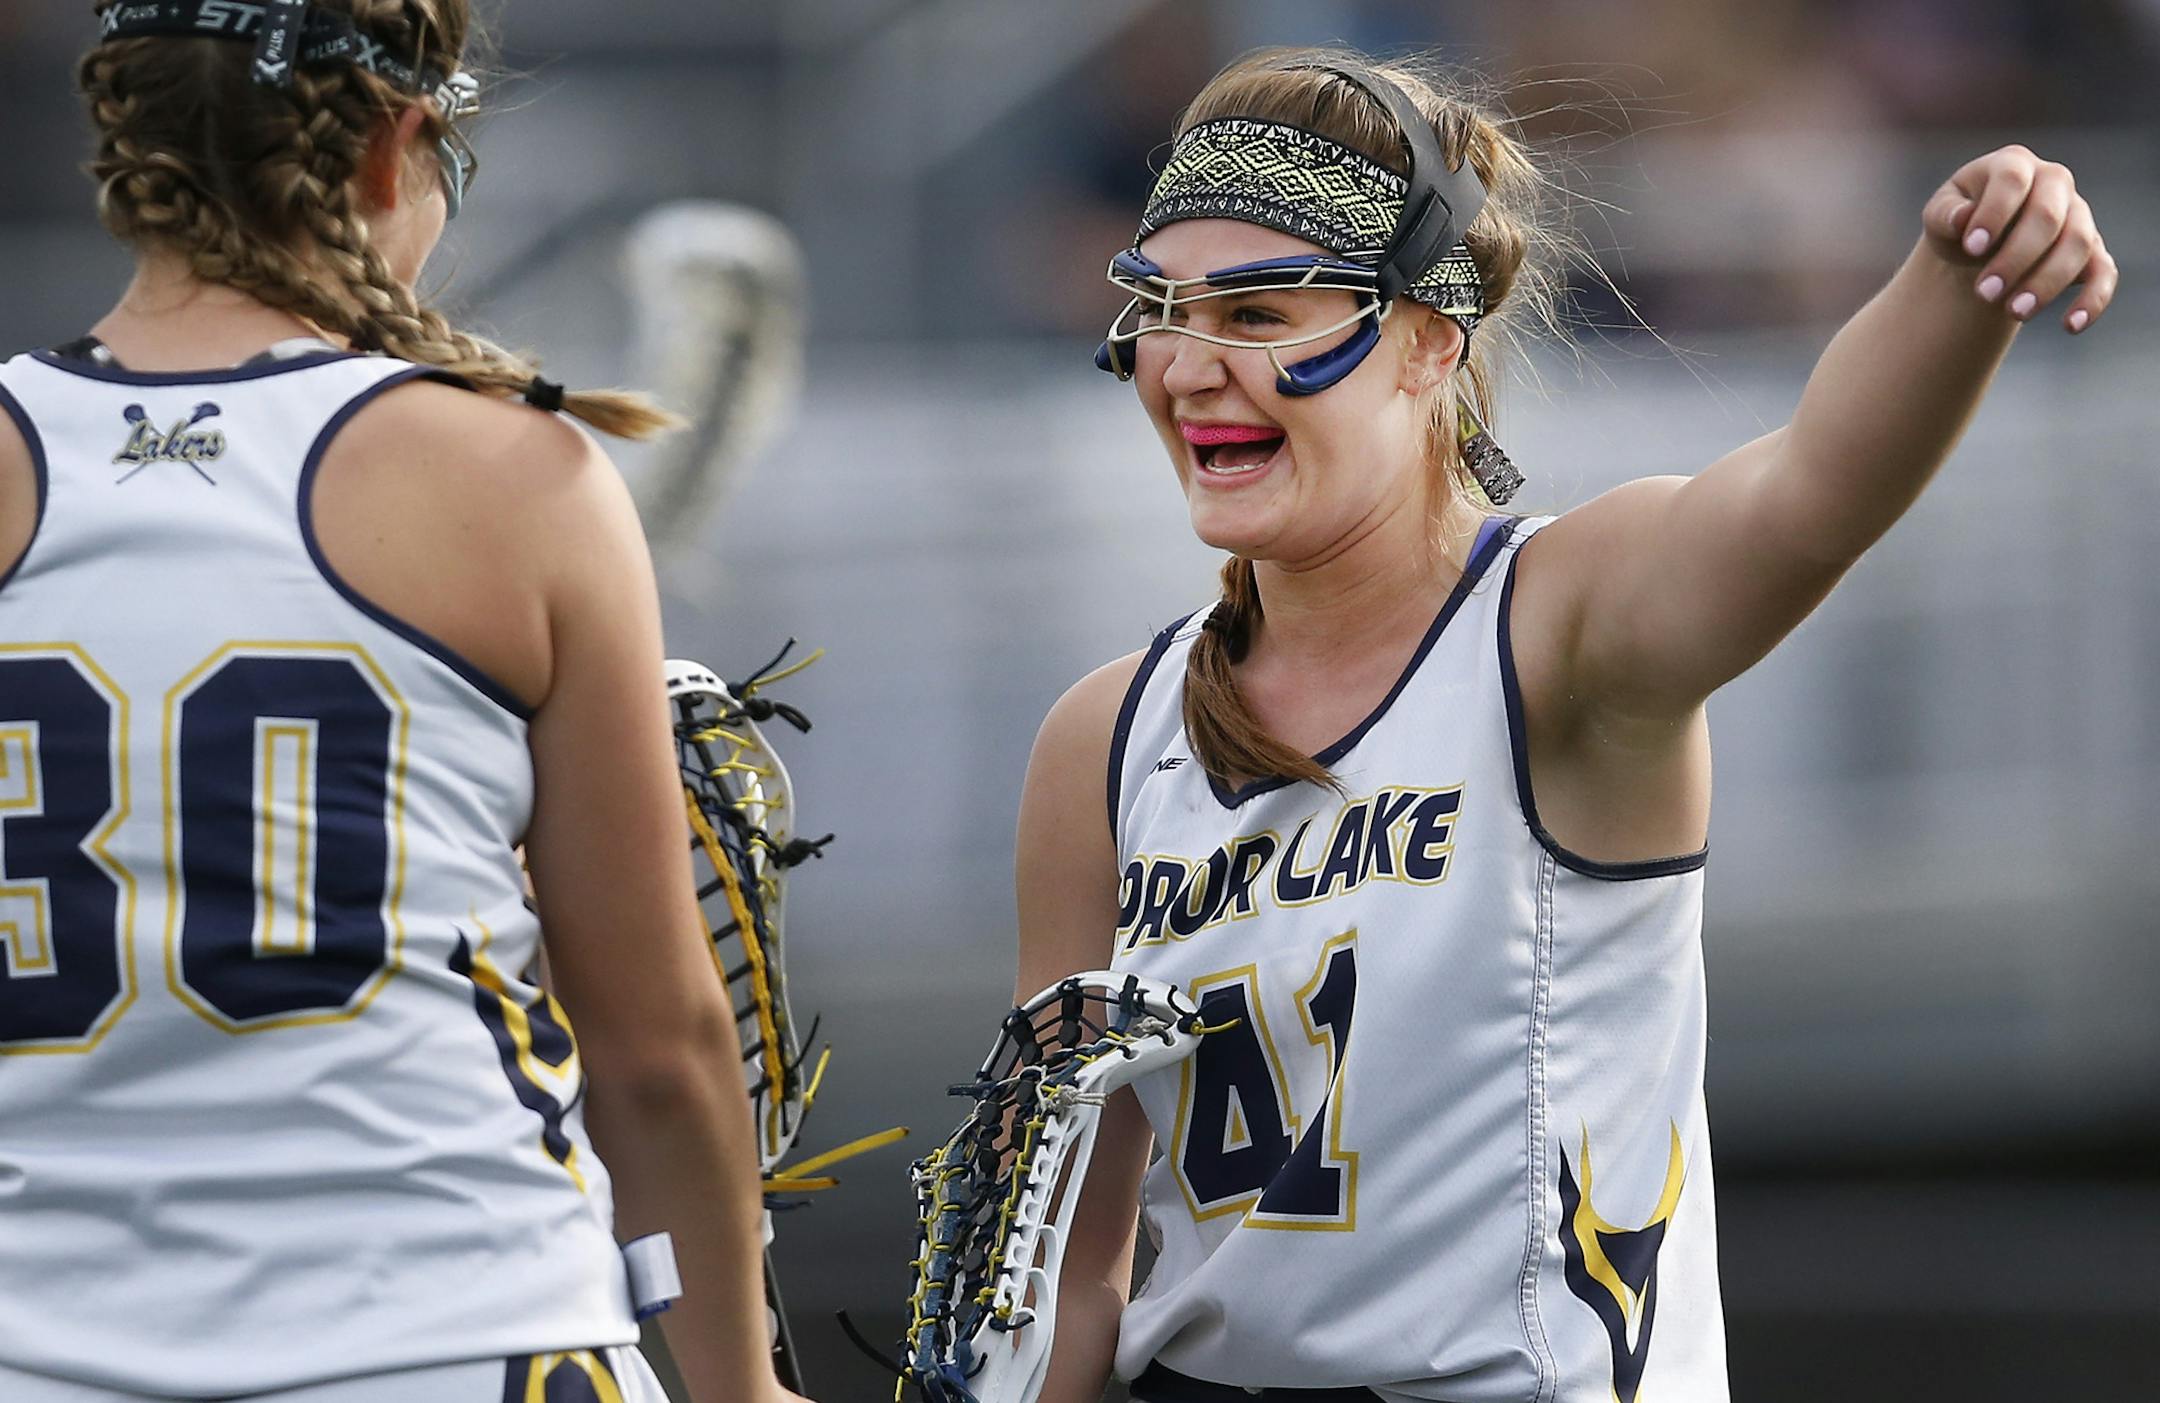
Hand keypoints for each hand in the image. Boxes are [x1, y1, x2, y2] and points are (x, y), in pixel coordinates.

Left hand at [1922, 144, 2115, 333]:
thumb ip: (1946, 214)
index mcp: (2013, 165)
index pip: (2012, 180)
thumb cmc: (1958, 225)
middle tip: (1984, 293)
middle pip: (2048, 217)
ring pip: (2078, 244)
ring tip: (2013, 312)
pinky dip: (2093, 300)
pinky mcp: (2092, 251)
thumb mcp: (1940, 216)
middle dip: (2016, 258)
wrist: (1977, 247)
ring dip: (2047, 281)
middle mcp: (2053, 183)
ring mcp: (2078, 215)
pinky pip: (2103, 274)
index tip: (1971, 247)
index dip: (1995, 213)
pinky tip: (2071, 326)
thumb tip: (1962, 218)